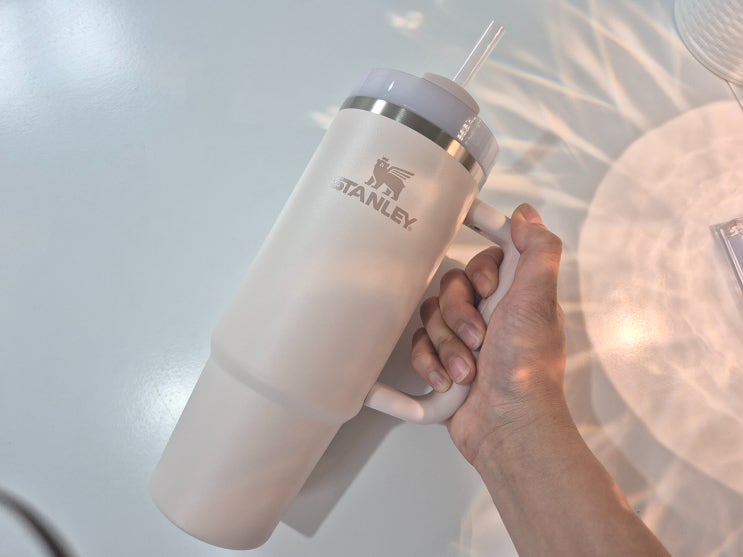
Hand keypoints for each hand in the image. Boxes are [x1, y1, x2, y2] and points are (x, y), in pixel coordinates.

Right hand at [411, 203, 565, 464]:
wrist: (506, 427)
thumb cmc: (526, 369)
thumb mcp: (538, 302)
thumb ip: (537, 252)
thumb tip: (527, 214)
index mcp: (516, 295)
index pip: (488, 257)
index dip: (480, 266)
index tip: (483, 280)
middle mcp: (490, 313)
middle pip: (451, 286)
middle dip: (459, 314)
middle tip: (479, 337)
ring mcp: (465, 338)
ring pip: (431, 316)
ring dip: (446, 344)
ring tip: (467, 369)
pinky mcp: (442, 361)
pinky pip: (418, 345)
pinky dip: (430, 363)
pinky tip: (448, 381)